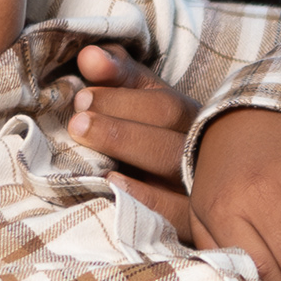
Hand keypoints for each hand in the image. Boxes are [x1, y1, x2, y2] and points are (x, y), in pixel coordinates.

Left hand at [65, 44, 196, 232]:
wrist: (200, 200)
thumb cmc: (156, 139)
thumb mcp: (144, 104)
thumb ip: (119, 76)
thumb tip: (89, 56)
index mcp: (193, 119)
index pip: (164, 105)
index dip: (122, 98)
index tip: (82, 96)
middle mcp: (203, 151)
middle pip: (167, 134)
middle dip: (119, 127)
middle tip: (76, 122)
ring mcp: (203, 188)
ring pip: (173, 168)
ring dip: (128, 152)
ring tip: (85, 143)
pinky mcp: (199, 225)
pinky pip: (179, 214)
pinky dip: (147, 199)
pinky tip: (114, 186)